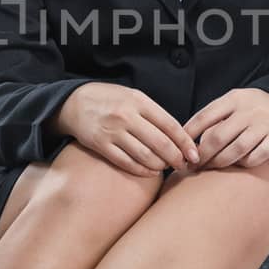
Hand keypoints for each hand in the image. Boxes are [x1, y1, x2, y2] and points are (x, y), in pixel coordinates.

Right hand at [55, 83, 201, 176]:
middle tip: (183, 166)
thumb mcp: (132, 96)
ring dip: (160, 166)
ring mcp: (113, 132)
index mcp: (139, 101)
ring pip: (145, 156)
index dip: (185, 143)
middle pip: (160, 143)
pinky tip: (149, 172)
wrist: (73, 103)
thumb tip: (178, 136)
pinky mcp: (101, 145)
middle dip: (176, 158)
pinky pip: (126, 162)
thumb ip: (153, 113)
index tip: (195, 154)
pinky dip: (141, 170)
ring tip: (165, 168)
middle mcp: (127, 116)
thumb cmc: (109, 99)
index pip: (170, 125)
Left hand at [182, 89, 268, 169]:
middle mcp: (249, 111)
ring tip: (211, 167)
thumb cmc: (250, 110)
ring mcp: (264, 125)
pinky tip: (237, 165)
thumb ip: (214, 118)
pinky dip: (243, 164)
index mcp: (233, 99)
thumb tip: (187, 141)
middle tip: (193, 165)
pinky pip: (256, 157)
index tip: (180, 149)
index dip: (189, 135)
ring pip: (236, 149)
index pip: (205, 116)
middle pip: (218, 136)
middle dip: (202, 154)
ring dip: (219, 162)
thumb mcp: (232, 104)